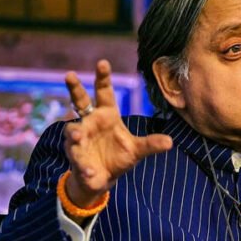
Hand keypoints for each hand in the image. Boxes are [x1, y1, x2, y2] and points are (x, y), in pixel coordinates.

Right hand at [63, 60, 172, 213]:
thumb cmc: (118, 157)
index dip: (103, 77)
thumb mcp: (137, 150)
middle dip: (74, 88)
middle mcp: (90, 122)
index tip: (102, 62)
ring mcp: (79, 138)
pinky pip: (78, 160)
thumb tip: (170, 142)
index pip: (103, 92)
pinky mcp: (75, 157)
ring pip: (73, 131)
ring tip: (79, 136)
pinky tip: (89, 171)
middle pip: (79, 101)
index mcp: (106, 115)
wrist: (103, 178)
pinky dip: (84, 166)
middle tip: (70, 74)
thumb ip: (150, 144)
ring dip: (75, 133)